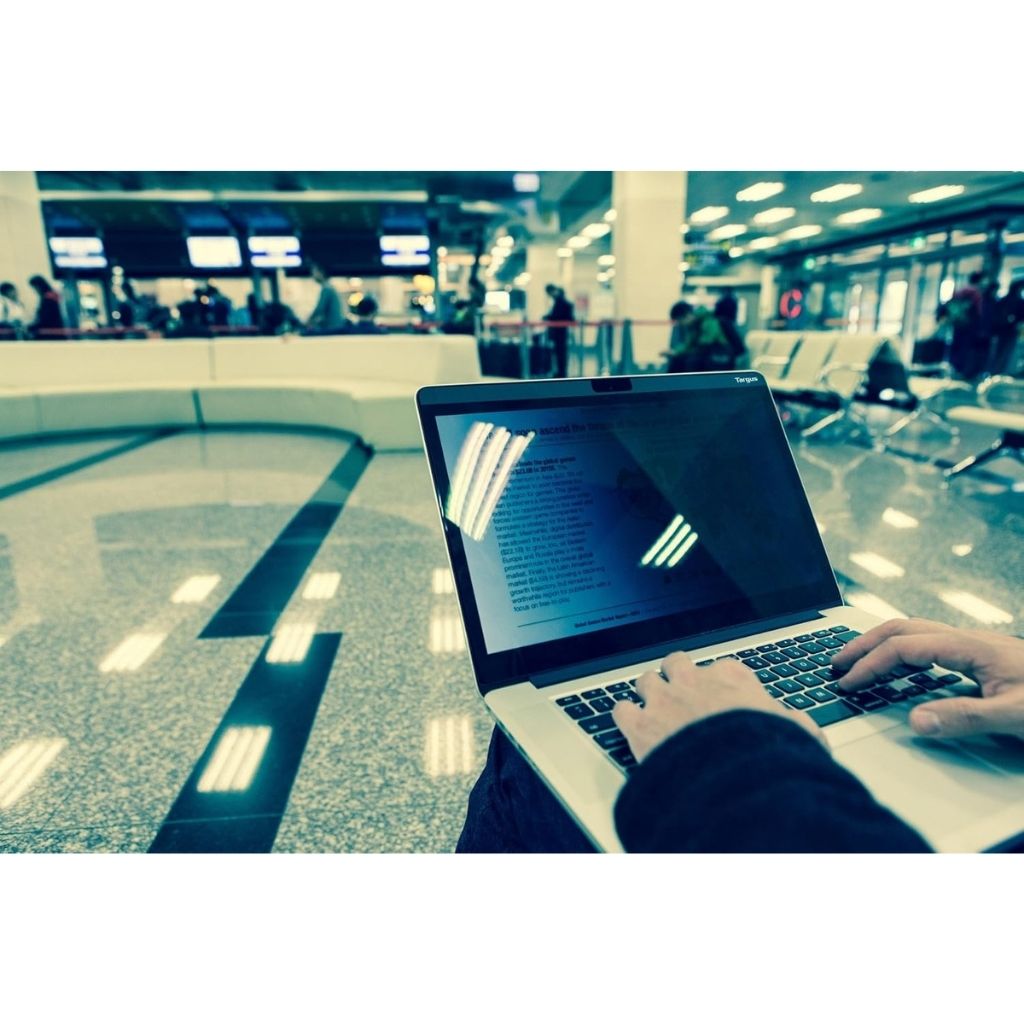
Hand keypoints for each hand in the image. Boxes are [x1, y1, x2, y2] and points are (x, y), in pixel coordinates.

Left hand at [611, 651, 819, 761]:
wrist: (731, 777)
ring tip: (653, 708)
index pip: (721, 667)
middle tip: (680, 694)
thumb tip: (803, 728)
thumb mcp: (798, 736)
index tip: (720, 695)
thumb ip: (797, 726)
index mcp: (731, 678)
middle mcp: (694, 681)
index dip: (719, 683)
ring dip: (649, 693)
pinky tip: (630, 727)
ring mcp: (662, 700)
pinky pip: (621, 709)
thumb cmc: (766, 756)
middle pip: (677, 663)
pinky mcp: (638, 724)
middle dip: (677, 676)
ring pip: (646, 680)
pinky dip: (624, 717)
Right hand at [832, 618, 1023, 739]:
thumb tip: (914, 721)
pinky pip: (928, 642)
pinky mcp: (982, 654)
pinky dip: (900, 651)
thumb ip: (964, 717)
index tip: (847, 684)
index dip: (870, 665)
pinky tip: (901, 669)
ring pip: (914, 630)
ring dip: (880, 643)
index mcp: (969, 646)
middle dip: (863, 643)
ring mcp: (975, 644)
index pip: (904, 647)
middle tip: (835, 664)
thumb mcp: (1015, 717)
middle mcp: (968, 639)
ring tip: (857, 662)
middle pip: (901, 627)